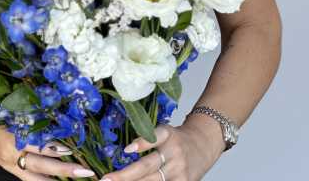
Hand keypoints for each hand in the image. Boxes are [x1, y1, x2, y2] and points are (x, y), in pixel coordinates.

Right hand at [0, 91, 96, 180]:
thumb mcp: (10, 109)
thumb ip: (31, 117)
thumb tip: (56, 118)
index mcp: (12, 137)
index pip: (40, 145)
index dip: (58, 148)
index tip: (75, 149)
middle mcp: (10, 154)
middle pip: (42, 165)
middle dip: (65, 170)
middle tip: (86, 170)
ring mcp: (7, 163)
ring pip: (36, 177)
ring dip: (56, 179)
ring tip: (76, 179)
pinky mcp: (5, 166)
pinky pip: (26, 178)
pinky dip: (41, 179)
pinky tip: (54, 180)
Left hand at [100, 123, 223, 180]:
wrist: (203, 145)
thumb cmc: (176, 139)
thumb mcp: (164, 131)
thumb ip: (147, 140)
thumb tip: (126, 151)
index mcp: (168, 135)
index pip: (155, 137)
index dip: (142, 144)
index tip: (127, 150)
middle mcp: (174, 153)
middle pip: (147, 166)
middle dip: (124, 175)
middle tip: (106, 179)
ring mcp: (179, 171)